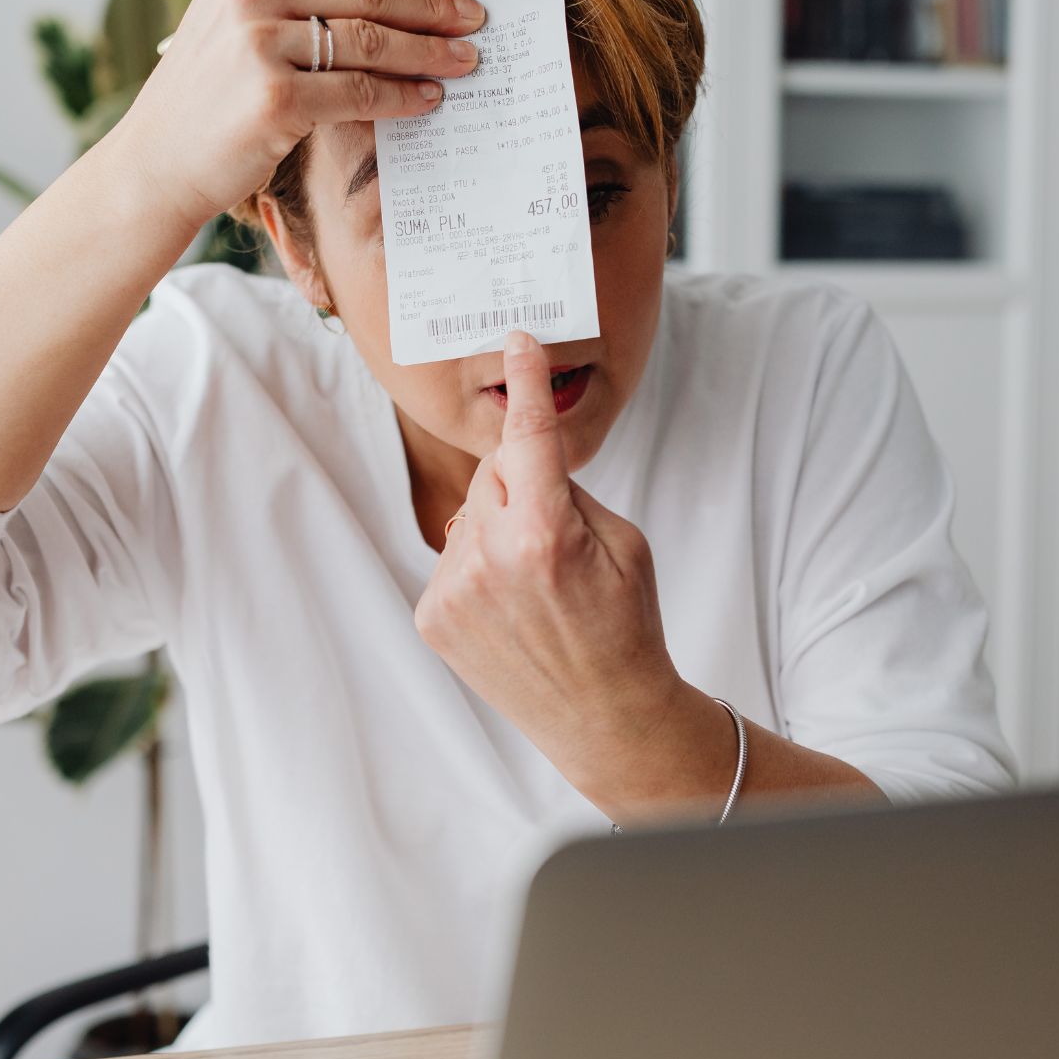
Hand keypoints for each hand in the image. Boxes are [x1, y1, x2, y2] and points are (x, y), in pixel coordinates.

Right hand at [109, 0, 484, 233]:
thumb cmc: (207, 95)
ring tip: (464, 63)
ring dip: (428, 53)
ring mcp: (260, 46)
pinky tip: (427, 99)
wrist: (156, 163)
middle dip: (431, 9)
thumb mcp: (233, 21)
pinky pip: (361, 92)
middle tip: (474, 21)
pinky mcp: (276, 100)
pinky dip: (403, 96)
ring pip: (371, 41)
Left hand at [414, 331, 699, 796]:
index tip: (518, 340)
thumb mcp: (625, 544)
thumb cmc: (626, 626)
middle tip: (560, 541)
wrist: (604, 718)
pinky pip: (453, 559)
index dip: (526, 384)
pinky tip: (511, 611)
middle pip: (495, 475)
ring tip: (537, 590)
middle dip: (523, 488)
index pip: (530, 436)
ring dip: (499, 532)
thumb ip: (569, 494)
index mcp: (546, 532)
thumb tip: (524, 466)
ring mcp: (453, 589)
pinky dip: (478, 570)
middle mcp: (490, 556)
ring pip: (471, 517)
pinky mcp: (432, 616)